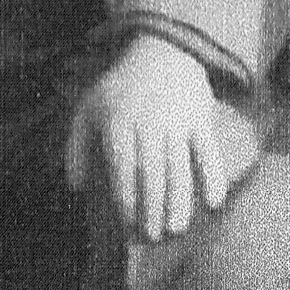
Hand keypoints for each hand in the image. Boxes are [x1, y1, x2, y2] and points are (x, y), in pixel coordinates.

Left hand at [65, 34, 241, 258]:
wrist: (162, 52)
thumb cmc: (121, 89)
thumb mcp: (89, 110)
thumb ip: (76, 148)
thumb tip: (75, 188)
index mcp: (118, 126)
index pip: (122, 171)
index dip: (126, 200)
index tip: (127, 226)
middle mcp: (148, 126)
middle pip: (151, 175)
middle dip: (150, 209)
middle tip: (151, 236)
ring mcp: (177, 123)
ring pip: (179, 169)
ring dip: (178, 201)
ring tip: (176, 229)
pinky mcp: (201, 121)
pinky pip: (208, 152)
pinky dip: (213, 176)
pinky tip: (214, 202)